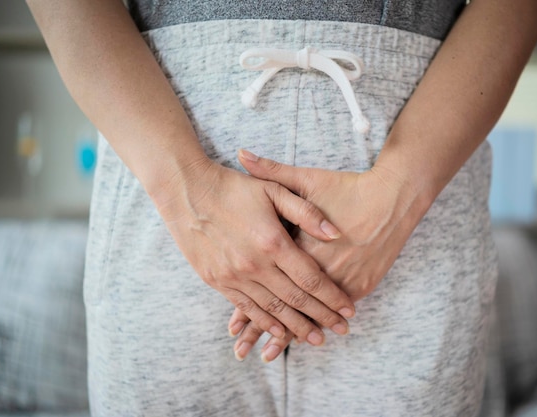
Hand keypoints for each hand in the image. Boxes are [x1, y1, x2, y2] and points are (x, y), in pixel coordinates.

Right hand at [152, 157, 355, 345]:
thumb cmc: (234, 187)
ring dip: (296, 327)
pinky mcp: (218, 281)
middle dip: (322, 317)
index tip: (349, 310)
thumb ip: (306, 213)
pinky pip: (247, 308)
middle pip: (296, 299)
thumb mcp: (274, 189)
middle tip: (342, 331)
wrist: (187, 191)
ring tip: (316, 339)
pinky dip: (265, 322)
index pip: (311, 279)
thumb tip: (336, 233)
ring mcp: (234, 276)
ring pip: (273, 310)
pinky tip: (280, 333)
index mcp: (273, 242)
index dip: (333, 298)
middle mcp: (255, 265)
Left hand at [230, 149, 431, 360]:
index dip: (250, 307)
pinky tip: (308, 338)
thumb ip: (271, 170)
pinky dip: (320, 322)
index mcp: (299, 246)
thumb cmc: (347, 188)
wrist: (394, 197)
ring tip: (268, 355)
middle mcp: (320, 269)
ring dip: (290, 335)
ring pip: (312, 315)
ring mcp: (343, 281)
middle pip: (286, 306)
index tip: (232, 328)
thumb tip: (241, 153)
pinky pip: (335, 310)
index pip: (269, 283)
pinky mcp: (362, 285)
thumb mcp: (307, 178)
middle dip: (262, 331)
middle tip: (243, 353)